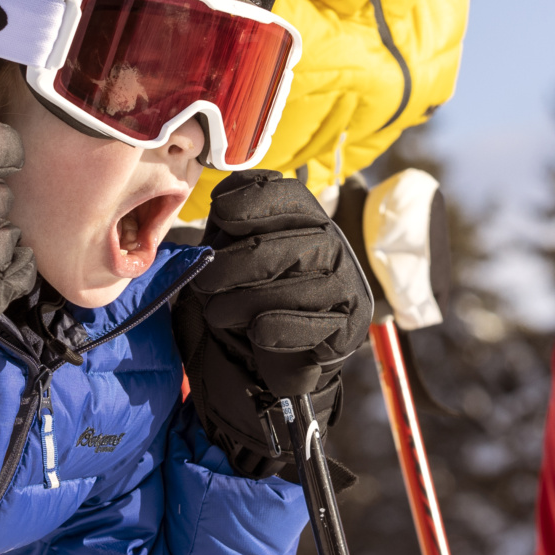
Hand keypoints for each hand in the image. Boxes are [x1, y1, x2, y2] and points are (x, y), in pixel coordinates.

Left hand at [174, 170, 373, 480]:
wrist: (266, 359)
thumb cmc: (246, 295)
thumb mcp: (229, 252)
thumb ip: (228, 224)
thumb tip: (222, 199)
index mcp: (307, 219)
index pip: (288, 195)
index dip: (253, 201)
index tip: (222, 215)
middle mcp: (334, 246)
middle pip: (282, 244)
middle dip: (232, 264)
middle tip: (204, 282)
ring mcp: (347, 286)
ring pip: (292, 287)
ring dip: (243, 303)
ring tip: (218, 313)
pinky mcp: (349, 328)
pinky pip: (310, 326)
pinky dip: (274, 331)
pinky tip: (256, 333)